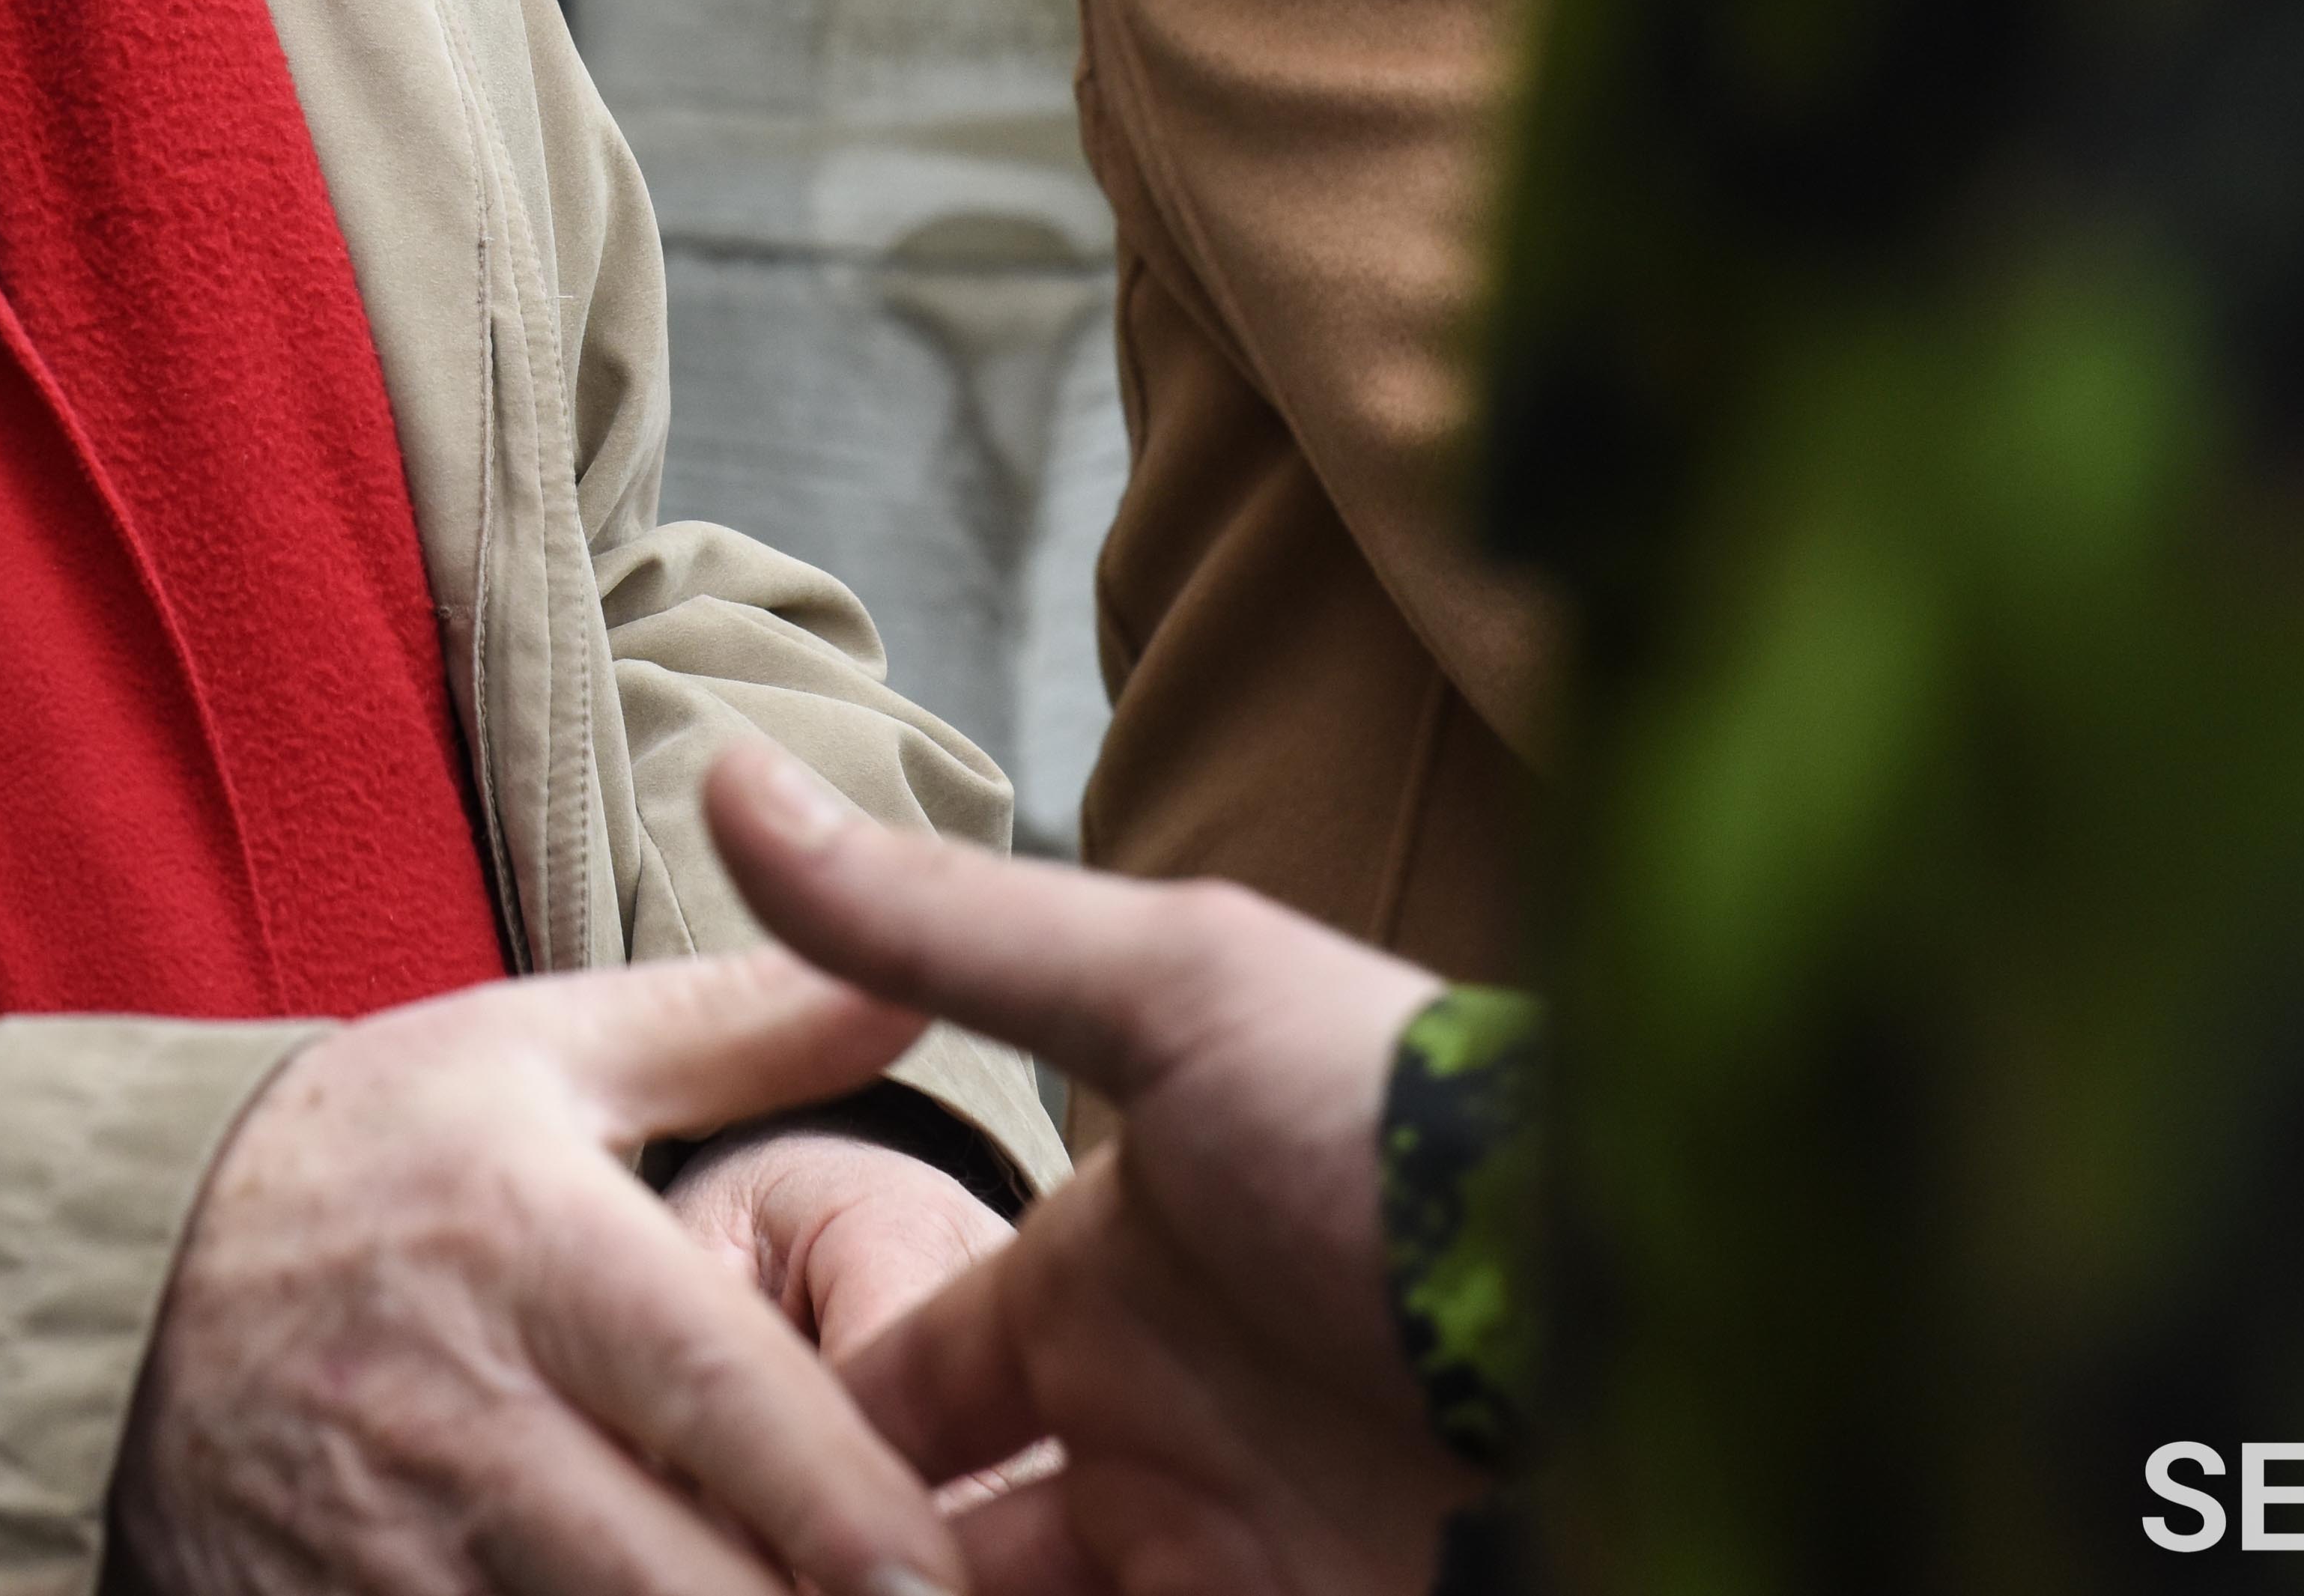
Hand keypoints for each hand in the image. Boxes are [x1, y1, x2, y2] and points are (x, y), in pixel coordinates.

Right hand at [113, 955, 979, 1595]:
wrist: (103, 1272)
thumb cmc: (356, 1155)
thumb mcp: (534, 1052)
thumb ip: (743, 1025)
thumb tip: (913, 985)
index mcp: (534, 1248)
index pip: (720, 1396)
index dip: (846, 1506)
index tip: (942, 1577)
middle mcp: (466, 1410)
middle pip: (674, 1579)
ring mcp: (387, 1546)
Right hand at [705, 738, 1466, 1595]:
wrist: (1637, 1301)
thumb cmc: (1402, 1124)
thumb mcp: (1172, 991)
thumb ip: (944, 928)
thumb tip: (730, 786)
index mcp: (1090, 1300)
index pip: (883, 1385)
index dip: (776, 1427)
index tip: (666, 1465)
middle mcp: (1143, 1450)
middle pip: (927, 1542)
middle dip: (827, 1559)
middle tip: (721, 1580)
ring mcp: (1217, 1562)